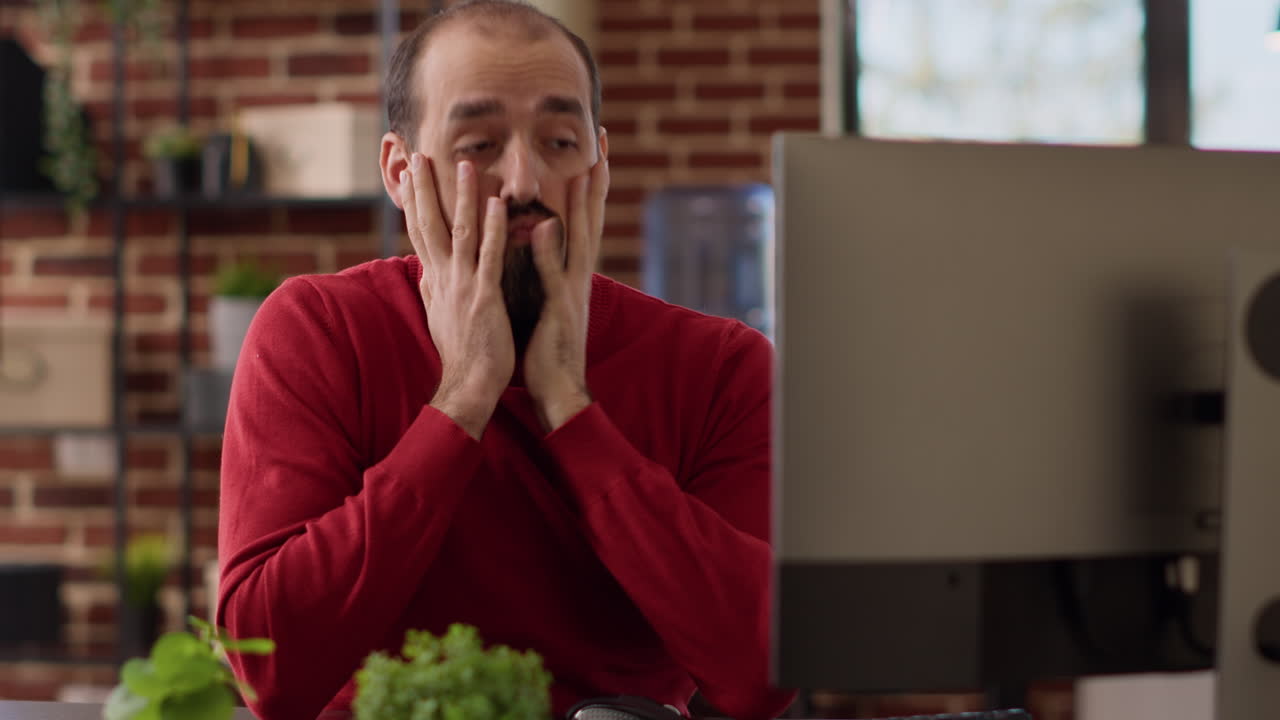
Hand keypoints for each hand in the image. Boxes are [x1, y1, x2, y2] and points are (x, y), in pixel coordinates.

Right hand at [401, 154, 513, 439]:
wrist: (468, 386)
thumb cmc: (460, 354)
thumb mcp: (439, 315)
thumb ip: (434, 288)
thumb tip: (425, 271)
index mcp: (435, 280)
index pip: (420, 232)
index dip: (413, 201)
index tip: (408, 173)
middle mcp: (443, 278)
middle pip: (430, 224)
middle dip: (424, 189)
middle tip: (418, 154)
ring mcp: (462, 286)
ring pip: (460, 232)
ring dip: (461, 198)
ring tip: (462, 165)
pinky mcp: (484, 298)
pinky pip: (488, 257)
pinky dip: (492, 229)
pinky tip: (496, 204)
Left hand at [524, 155, 609, 432]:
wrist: (558, 391)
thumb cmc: (546, 350)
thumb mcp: (545, 300)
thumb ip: (546, 267)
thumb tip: (543, 235)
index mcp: (573, 272)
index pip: (583, 220)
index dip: (589, 186)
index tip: (593, 152)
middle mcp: (579, 275)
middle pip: (591, 217)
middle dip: (597, 179)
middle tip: (602, 142)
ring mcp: (573, 290)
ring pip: (582, 237)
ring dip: (585, 203)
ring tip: (587, 167)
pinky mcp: (559, 309)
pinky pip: (554, 275)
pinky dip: (550, 250)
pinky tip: (546, 224)